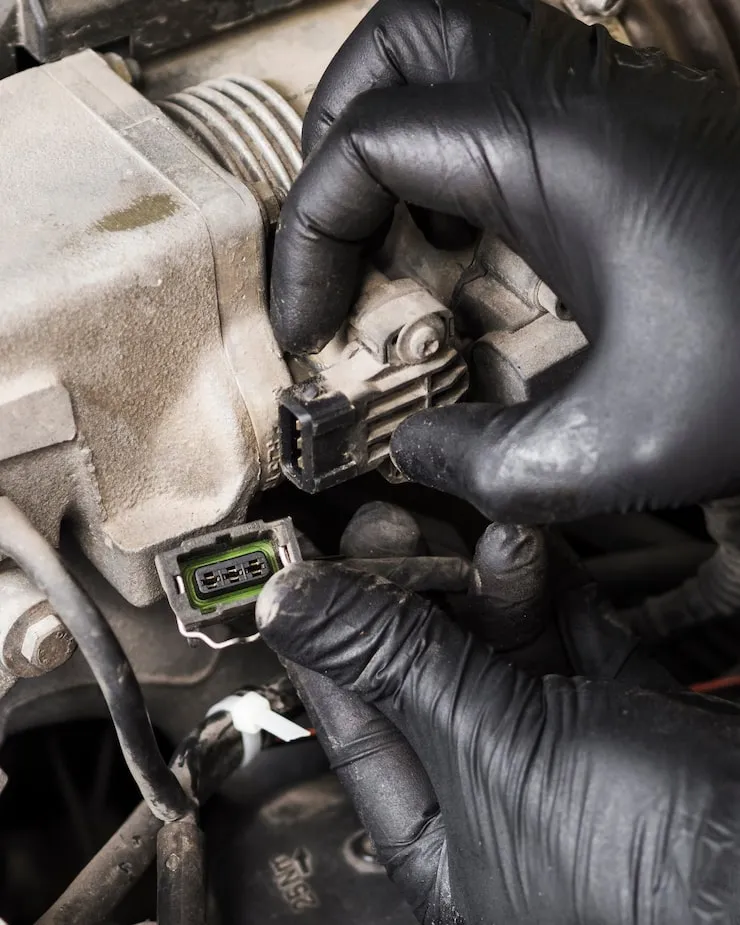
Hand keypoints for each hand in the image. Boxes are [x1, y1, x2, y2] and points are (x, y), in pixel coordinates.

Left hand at [256, 559, 739, 924]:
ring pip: (507, 650)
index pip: (358, 722)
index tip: (312, 571)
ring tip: (492, 536)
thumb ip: (397, 664)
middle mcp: (504, 801)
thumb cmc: (654, 872)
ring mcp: (573, 756)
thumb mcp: (492, 747)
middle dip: (413, 596)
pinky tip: (538, 553)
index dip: (331, 641)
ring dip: (492, 584)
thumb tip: (298, 606)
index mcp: (446, 844)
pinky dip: (559, 594)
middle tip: (391, 529)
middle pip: (431, 675)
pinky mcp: (633, 719)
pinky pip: (578, 641)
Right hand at [270, 0, 739, 522]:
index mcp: (555, 152)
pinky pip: (510, 100)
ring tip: (391, 235)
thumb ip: (488, 467)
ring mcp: (609, 103)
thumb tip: (421, 452)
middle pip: (402, 39)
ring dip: (395, 131)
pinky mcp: (632, 133)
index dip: (311, 236)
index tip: (310, 322)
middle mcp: (576, 100)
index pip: (366, 144)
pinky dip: (461, 155)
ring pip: (457, 51)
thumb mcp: (617, 452)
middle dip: (335, 131)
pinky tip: (473, 241)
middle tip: (334, 233)